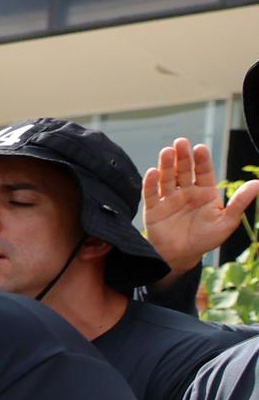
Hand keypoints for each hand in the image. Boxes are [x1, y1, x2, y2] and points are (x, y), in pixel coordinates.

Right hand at [141, 138, 258, 282]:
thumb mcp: (227, 222)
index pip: (204, 171)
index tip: (200, 148)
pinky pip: (151, 193)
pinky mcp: (153, 209)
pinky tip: (153, 172)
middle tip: (181, 143)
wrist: (181, 257)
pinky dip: (151, 183)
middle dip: (182, 156)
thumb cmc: (205, 240)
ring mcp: (169, 199)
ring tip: (166, 152)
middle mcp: (186, 192)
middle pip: (184, 170)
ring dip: (166, 164)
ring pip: (167, 178)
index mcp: (204, 193)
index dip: (202, 160)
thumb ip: (240, 203)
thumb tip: (257, 183)